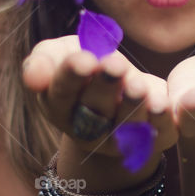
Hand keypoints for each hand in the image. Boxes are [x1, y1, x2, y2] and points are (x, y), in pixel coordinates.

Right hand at [22, 36, 177, 161]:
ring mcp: (119, 140)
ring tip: (137, 85)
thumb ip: (44, 59)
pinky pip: (157, 133)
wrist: (118, 90)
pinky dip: (161, 118)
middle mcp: (87, 129)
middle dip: (104, 87)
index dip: (72, 77)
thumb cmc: (86, 68)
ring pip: (125, 125)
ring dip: (131, 105)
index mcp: (60, 106)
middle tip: (114, 65)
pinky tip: (161, 102)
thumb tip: (33, 77)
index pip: (62, 93)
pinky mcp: (152, 140)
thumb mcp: (62, 54)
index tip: (83, 59)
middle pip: (94, 110)